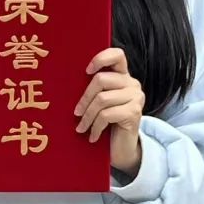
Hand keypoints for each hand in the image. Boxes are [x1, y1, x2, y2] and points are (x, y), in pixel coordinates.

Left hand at [75, 47, 143, 176]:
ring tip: (81, 128)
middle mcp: (132, 83)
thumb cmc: (107, 124)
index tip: (86, 71)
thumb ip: (94, 90)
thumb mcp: (100, 103)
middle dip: (85, 98)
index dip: (100, 58)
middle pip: (101, 79)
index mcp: (123, 76)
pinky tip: (92, 136)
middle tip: (76, 113)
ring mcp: (136, 97)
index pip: (117, 54)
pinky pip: (106, 115)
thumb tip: (67, 82)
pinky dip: (95, 127)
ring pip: (102, 99)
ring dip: (88, 117)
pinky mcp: (134, 112)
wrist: (122, 149)